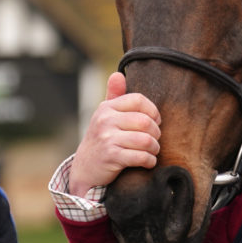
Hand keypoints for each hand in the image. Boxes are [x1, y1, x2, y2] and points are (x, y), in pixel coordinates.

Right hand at [68, 72, 160, 196]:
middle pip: (145, 121)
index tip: (155, 121)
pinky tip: (148, 161)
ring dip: (155, 148)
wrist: (85, 168)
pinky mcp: (110, 156)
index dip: (153, 111)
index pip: (139, 100)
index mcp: (107, 107)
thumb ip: (114, 96)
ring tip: (153, 150)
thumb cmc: (102, 138)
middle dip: (156, 133)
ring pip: (145, 140)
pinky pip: (140, 156)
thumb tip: (118, 74)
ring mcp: (107, 138)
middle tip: (155, 139)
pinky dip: (149, 160)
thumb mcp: (106, 115)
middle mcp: (105, 120)